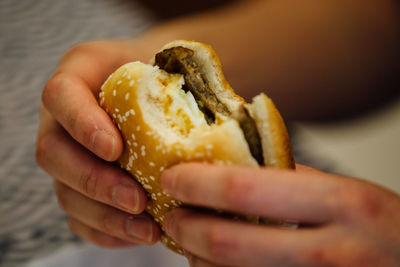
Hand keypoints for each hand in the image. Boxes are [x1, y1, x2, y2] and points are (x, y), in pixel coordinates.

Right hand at [36, 39, 160, 246]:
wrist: (157, 92)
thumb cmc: (165, 77)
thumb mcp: (168, 66)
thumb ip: (174, 82)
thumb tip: (217, 121)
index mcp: (79, 75)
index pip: (60, 95)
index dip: (81, 124)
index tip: (115, 149)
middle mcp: (62, 119)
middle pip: (52, 153)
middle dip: (94, 181)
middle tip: (136, 199)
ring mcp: (67, 156)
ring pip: (66, 193)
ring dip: (105, 215)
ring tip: (147, 228)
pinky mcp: (78, 187)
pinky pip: (79, 218)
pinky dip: (108, 231)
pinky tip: (140, 233)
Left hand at [161, 163, 399, 265]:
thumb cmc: (382, 227)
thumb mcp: (348, 192)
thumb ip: (295, 179)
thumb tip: (237, 165)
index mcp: (340, 204)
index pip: (246, 189)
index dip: (198, 183)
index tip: (173, 177)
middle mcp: (328, 253)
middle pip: (227, 243)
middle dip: (185, 227)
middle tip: (171, 215)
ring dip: (196, 258)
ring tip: (187, 240)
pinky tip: (213, 264)